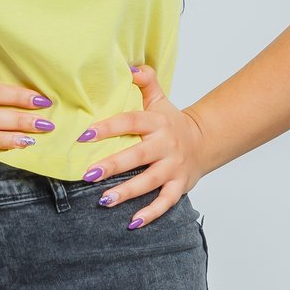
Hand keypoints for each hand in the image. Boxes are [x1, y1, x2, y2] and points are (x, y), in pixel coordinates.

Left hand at [76, 63, 211, 228]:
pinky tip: (132, 223)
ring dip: (126, 193)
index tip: (84, 135)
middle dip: (113, 166)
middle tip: (88, 174)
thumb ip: (145, 80)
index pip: (130, 122)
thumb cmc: (171, 121)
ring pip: (149, 182)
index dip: (108, 128)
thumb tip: (128, 66)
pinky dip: (150, 214)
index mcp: (156, 122)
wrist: (205, 140)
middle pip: (138, 156)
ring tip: (103, 201)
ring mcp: (173, 167)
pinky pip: (165, 202)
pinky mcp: (179, 186)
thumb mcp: (159, 98)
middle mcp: (165, 145)